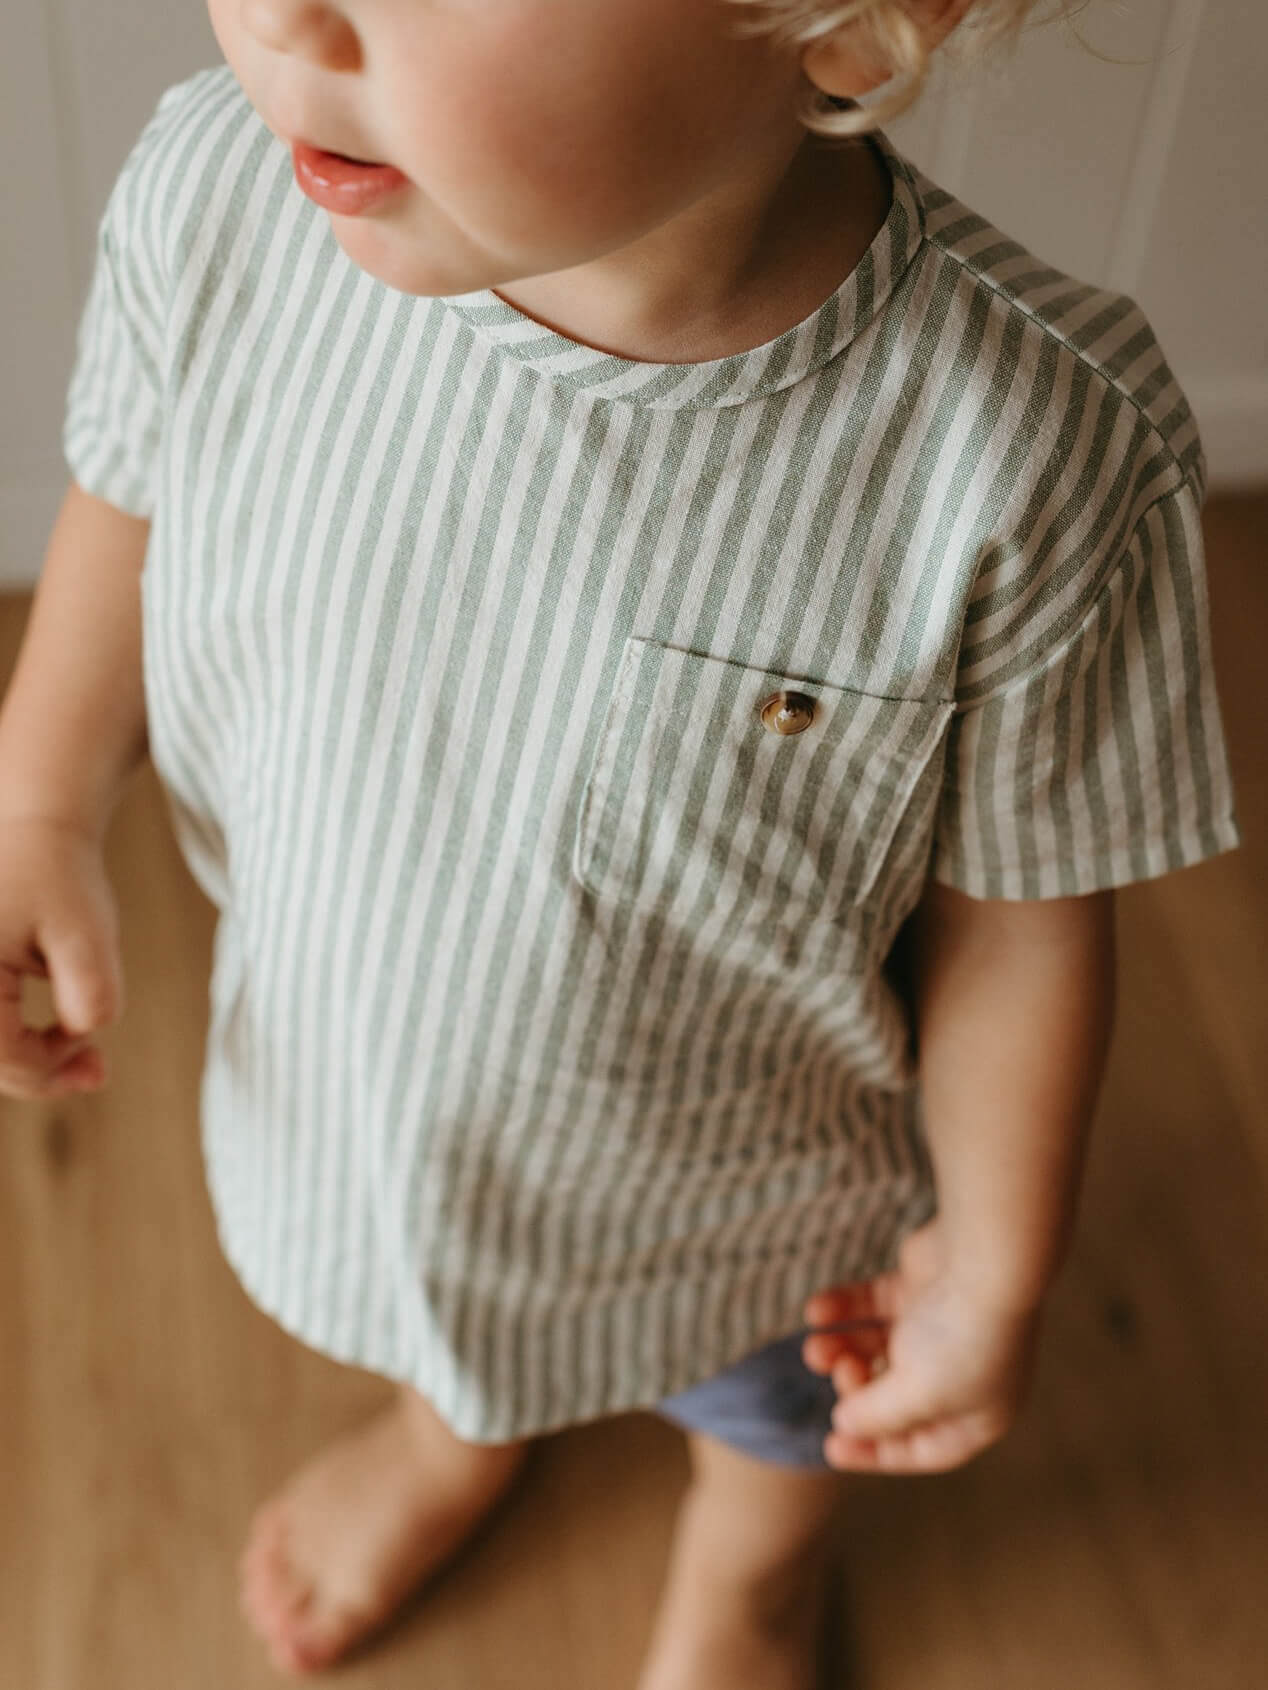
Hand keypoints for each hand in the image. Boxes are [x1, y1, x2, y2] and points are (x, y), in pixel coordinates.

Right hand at [0, 815, 124, 1098]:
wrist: (29, 828)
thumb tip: (86, 1032)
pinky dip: (8, 1043)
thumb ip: (91, 985)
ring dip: (20, 1062)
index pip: (0, 1052)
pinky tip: (50, 1041)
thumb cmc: (56, 874)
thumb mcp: (85, 929)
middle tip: (97, 1072)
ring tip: (82, 1063)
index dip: (50, 1067)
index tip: (96, 1051)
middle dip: (37, 1074)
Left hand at [802, 1216, 1043, 1472]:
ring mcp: (938, 1326)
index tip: (831, 1447)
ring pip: (877, 1348)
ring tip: (813, 1349)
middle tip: (840, 1371)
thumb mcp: (917, 1394)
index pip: (924, 1448)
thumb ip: (877, 1416)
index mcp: (978, 1413)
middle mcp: (961, 1372)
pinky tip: (817, 1311)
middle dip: (857, 1388)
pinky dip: (842, 1309)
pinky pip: (870, 1305)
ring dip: (840, 1349)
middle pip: (894, 1397)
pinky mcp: (918, 1286)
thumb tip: (845, 1424)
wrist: (983, 1255)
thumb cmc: (961, 1337)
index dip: (876, 1452)